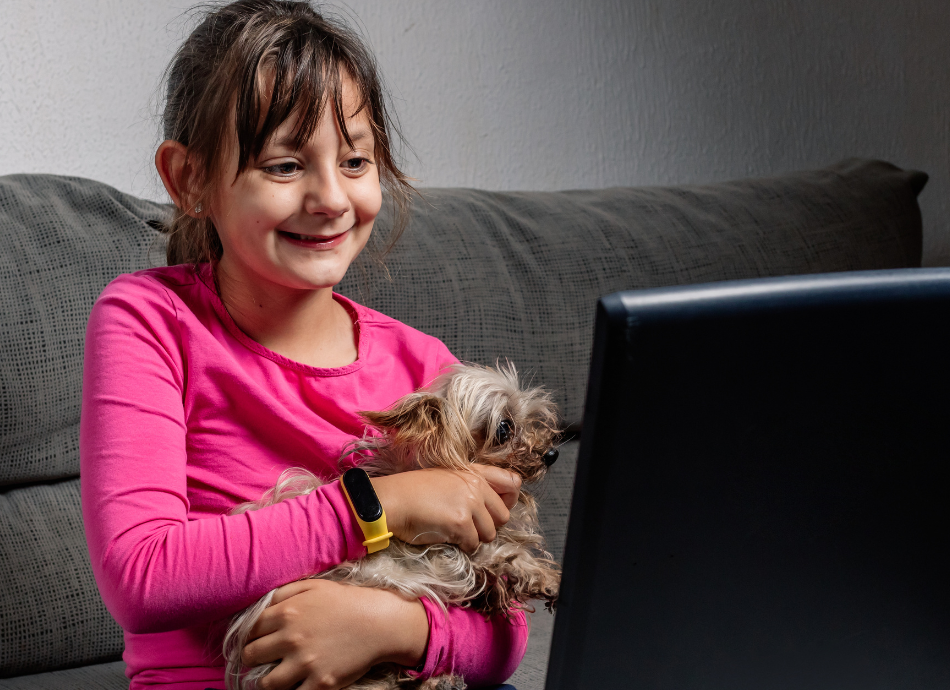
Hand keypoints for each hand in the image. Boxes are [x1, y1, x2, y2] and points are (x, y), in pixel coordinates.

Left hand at [242, 579, 427, 689]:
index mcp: (287, 612)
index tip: (257, 639)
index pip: (250, 629)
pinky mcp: (320, 683)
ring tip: (275, 676)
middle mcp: (291, 638)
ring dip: (267, 680)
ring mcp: (305, 663)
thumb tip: (260, 605)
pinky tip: (296, 685)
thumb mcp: (314, 585)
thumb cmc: (347, 601)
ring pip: (266, 682)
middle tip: (262, 658)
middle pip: (251, 655)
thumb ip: (284, 592)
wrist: (380, 623)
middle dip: (253, 657)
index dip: (251, 634)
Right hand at [371, 465, 521, 552]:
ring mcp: (470, 504)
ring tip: (456, 532)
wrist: (392, 500)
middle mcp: (476, 486)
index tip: (495, 510)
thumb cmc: (413, 491)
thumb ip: (471, 485)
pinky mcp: (461, 523)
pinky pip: (474, 544)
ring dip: (475, 538)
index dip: (508, 500)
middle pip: (503, 515)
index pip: (512, 483)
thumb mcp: (447, 477)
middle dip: (489, 526)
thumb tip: (491, 505)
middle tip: (469, 527)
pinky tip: (447, 537)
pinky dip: (463, 546)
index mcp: (474, 473)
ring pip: (490, 533)